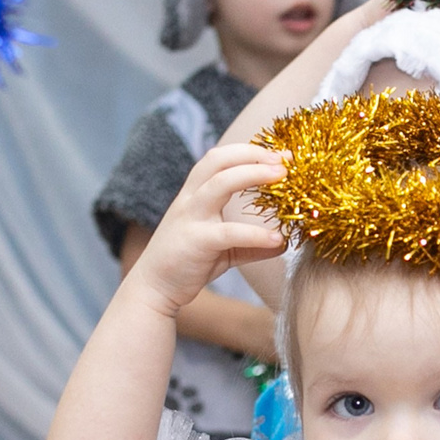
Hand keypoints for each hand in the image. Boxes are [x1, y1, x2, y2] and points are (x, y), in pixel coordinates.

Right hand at [135, 145, 288, 311]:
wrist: (154, 288)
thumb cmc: (186, 263)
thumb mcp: (222, 248)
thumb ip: (249, 243)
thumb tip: (281, 243)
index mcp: (195, 194)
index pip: (219, 158)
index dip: (249, 151)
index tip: (280, 156)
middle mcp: (191, 199)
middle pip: (218, 160)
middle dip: (253, 154)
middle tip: (285, 159)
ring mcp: (191, 218)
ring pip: (220, 184)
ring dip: (254, 174)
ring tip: (283, 177)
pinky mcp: (196, 242)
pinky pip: (229, 233)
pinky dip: (256, 234)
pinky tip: (278, 240)